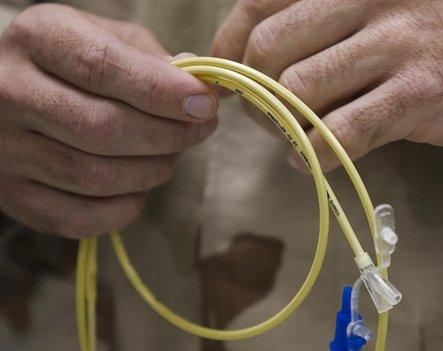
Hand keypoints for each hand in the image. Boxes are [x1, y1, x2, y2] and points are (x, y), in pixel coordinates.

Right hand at [0, 4, 218, 237]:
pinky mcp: (13, 196)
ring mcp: (5, 150)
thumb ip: (153, 60)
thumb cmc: (74, 64)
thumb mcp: (108, 38)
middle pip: (102, 128)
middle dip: (168, 135)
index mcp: (37, 38)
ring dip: (153, 170)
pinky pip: (80, 218)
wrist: (11, 94)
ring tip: (172, 153)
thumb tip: (202, 95)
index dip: (162, 91)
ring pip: (95, 176)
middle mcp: (9, 92)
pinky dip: (125, 207)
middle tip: (199, 130)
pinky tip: (140, 185)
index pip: (102, 66)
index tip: (204, 104)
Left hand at [212, 0, 442, 171]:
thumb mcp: (387, 5)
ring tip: (295, 141)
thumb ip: (328, 24)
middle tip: (265, 118)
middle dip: (252, 95)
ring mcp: (397, 44)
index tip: (229, 81)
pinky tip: (317, 160)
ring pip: (297, 93)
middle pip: (267, 50)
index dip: (227, 49)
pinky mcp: (420, 95)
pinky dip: (315, 157)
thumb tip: (256, 60)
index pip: (257, 5)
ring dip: (282, 130)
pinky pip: (341, 134)